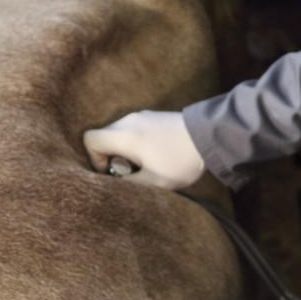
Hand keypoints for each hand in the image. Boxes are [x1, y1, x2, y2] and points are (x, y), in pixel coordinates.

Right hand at [83, 110, 205, 189]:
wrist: (210, 136)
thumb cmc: (179, 161)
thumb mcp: (153, 181)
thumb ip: (129, 183)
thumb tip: (115, 184)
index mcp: (124, 135)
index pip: (90, 139)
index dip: (94, 158)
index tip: (112, 171)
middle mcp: (128, 121)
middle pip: (104, 135)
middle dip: (111, 156)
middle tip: (131, 171)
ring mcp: (142, 115)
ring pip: (119, 132)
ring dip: (124, 149)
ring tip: (145, 164)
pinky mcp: (154, 116)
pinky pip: (133, 128)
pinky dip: (135, 141)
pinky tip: (155, 153)